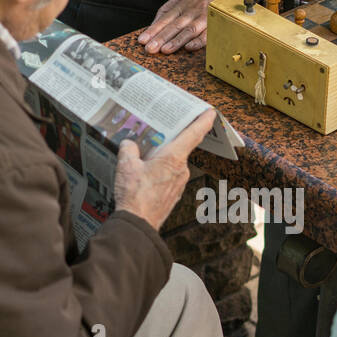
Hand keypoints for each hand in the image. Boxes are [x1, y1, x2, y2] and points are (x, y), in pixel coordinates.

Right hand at [113, 109, 216, 230]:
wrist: (137, 224)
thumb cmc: (135, 195)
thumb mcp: (126, 165)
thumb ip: (129, 149)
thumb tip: (129, 144)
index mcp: (173, 158)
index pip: (193, 134)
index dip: (203, 121)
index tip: (210, 112)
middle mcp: (181, 170)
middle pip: (179, 147)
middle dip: (168, 140)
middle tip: (157, 132)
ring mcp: (179, 184)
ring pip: (172, 164)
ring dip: (160, 159)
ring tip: (142, 158)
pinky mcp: (173, 195)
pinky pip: (168, 177)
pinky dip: (159, 173)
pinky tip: (144, 176)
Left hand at [137, 0, 254, 54]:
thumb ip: (171, 8)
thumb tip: (156, 23)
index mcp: (182, 0)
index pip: (164, 16)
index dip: (153, 28)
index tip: (142, 40)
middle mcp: (192, 7)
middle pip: (173, 24)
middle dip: (160, 37)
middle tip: (149, 48)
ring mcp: (205, 14)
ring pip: (188, 29)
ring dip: (176, 40)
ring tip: (164, 50)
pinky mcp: (217, 20)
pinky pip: (207, 32)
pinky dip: (199, 41)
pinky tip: (189, 48)